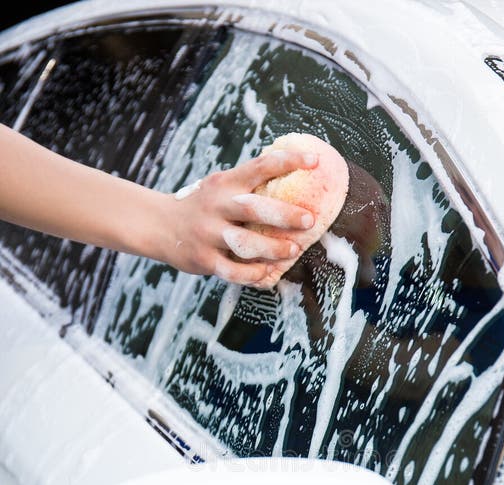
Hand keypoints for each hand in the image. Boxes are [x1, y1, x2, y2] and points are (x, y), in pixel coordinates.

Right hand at [163, 150, 318, 283]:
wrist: (159, 225)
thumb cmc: (203, 206)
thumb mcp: (220, 187)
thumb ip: (247, 186)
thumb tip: (292, 180)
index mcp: (225, 183)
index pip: (260, 166)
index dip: (288, 161)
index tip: (314, 160)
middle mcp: (217, 206)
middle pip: (253, 208)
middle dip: (284, 214)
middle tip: (309, 220)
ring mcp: (208, 234)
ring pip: (245, 243)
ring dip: (272, 248)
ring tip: (293, 251)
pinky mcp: (204, 259)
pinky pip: (232, 271)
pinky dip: (252, 274)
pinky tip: (267, 273)